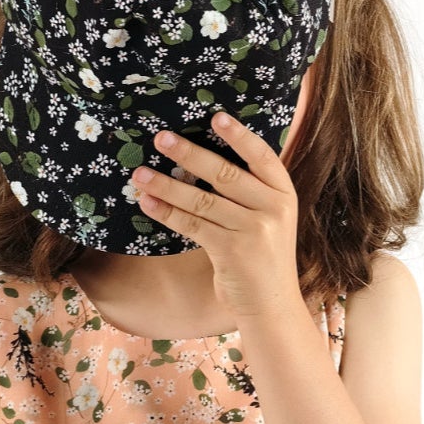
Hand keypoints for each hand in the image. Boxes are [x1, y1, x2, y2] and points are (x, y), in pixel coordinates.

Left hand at [129, 110, 303, 323]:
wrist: (271, 307)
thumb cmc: (262, 259)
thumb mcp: (269, 220)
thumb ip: (250, 193)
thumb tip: (204, 161)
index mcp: (284, 194)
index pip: (262, 155)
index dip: (239, 135)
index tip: (215, 116)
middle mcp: (273, 208)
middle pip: (225, 173)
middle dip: (189, 153)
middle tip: (160, 138)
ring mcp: (254, 230)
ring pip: (202, 199)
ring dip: (167, 184)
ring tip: (139, 174)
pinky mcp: (232, 251)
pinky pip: (192, 225)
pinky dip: (167, 213)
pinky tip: (148, 203)